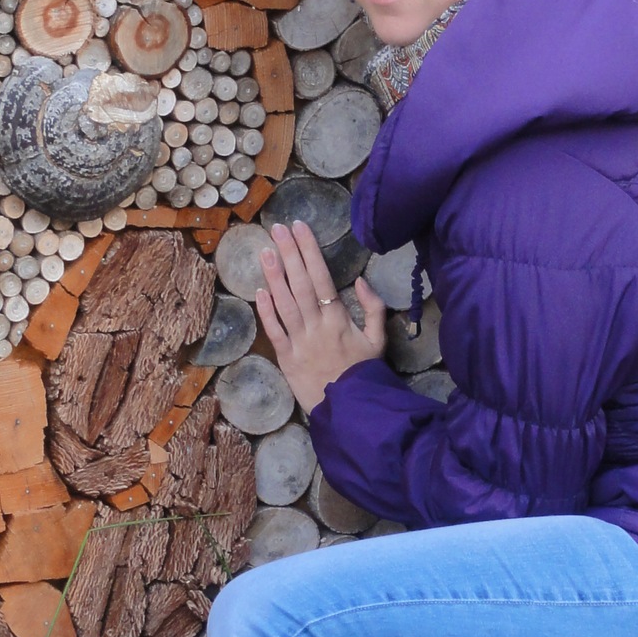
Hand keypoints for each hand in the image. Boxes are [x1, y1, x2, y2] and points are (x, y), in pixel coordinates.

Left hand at [255, 220, 385, 410]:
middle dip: (289, 253)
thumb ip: (374, 309)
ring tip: (265, 250)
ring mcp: (299, 341)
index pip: (321, 276)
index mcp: (339, 318)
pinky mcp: (286, 358)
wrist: (350, 409)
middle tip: (277, 228)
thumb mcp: (378, 340)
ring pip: (284, 303)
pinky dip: (266, 311)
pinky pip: (274, 331)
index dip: (309, 250)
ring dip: (274, 275)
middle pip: (300, 283)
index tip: (300, 227)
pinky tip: (259, 290)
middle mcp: (316, 325)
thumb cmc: (364, 373)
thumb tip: (361, 281)